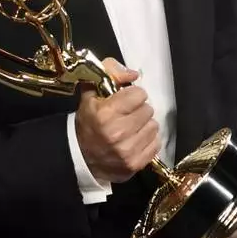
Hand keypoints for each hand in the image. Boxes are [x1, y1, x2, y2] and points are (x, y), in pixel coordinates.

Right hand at [75, 58, 161, 182]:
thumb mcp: (91, 93)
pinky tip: (135, 140)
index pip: (139, 94)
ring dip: (144, 125)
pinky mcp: (135, 164)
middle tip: (128, 115)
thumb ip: (111, 73)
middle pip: (148, 110)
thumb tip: (134, 74)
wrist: (80, 157)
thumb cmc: (88, 122)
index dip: (132, 95)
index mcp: (105, 113)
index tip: (125, 100)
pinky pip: (156, 143)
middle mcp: (117, 133)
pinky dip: (147, 140)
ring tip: (131, 128)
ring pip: (154, 126)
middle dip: (139, 110)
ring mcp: (127, 151)